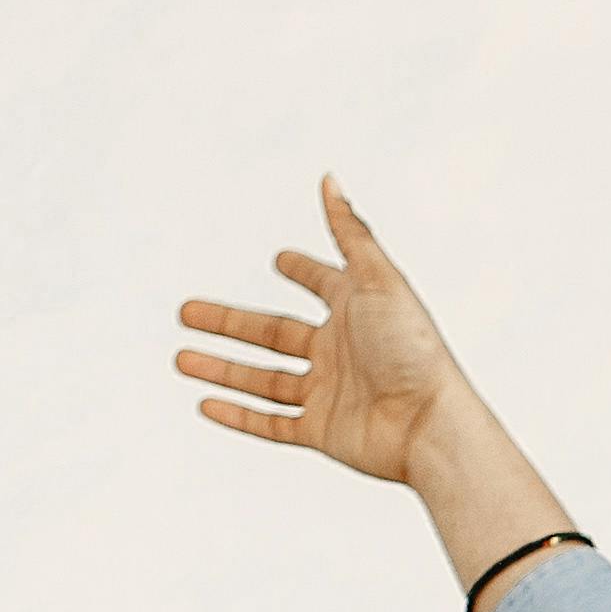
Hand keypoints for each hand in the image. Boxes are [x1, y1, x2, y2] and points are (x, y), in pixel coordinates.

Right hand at [174, 177, 470, 480]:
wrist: (430, 424)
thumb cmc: (413, 348)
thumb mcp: (378, 279)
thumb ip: (350, 231)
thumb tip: (329, 180)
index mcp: (357, 311)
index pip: (323, 284)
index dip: (304, 270)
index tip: (281, 260)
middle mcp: (341, 351)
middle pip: (272, 333)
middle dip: (228, 323)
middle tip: (186, 312)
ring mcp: (330, 393)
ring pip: (263, 379)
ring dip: (221, 369)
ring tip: (180, 358)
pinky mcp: (323, 431)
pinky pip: (271, 424)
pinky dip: (238, 415)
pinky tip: (205, 403)